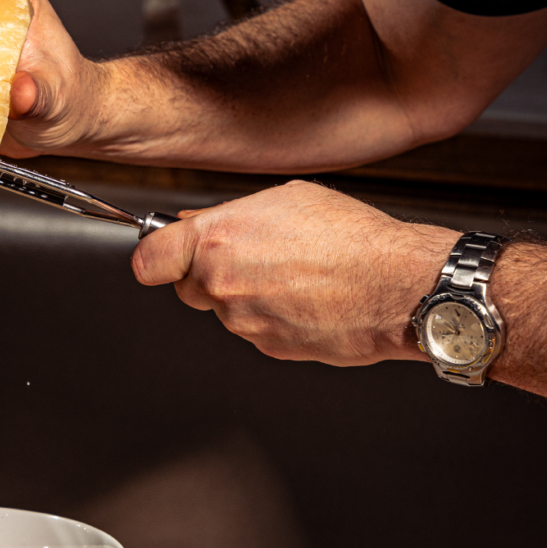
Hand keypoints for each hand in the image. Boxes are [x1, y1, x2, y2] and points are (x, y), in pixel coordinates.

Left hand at [131, 180, 454, 365]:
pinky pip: (256, 329)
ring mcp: (242, 322)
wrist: (396, 287)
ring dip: (246, 295)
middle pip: (188, 287)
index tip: (160, 255)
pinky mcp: (266, 348)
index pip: (150, 260)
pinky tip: (304, 297)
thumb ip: (229, 216)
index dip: (156, 256)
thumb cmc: (353, 239)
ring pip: (225, 310)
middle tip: (251, 255)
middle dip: (209, 274)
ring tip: (293, 273)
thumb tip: (196, 224)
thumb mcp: (286, 200)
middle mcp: (222, 286)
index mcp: (218, 242)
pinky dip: (272, 316)